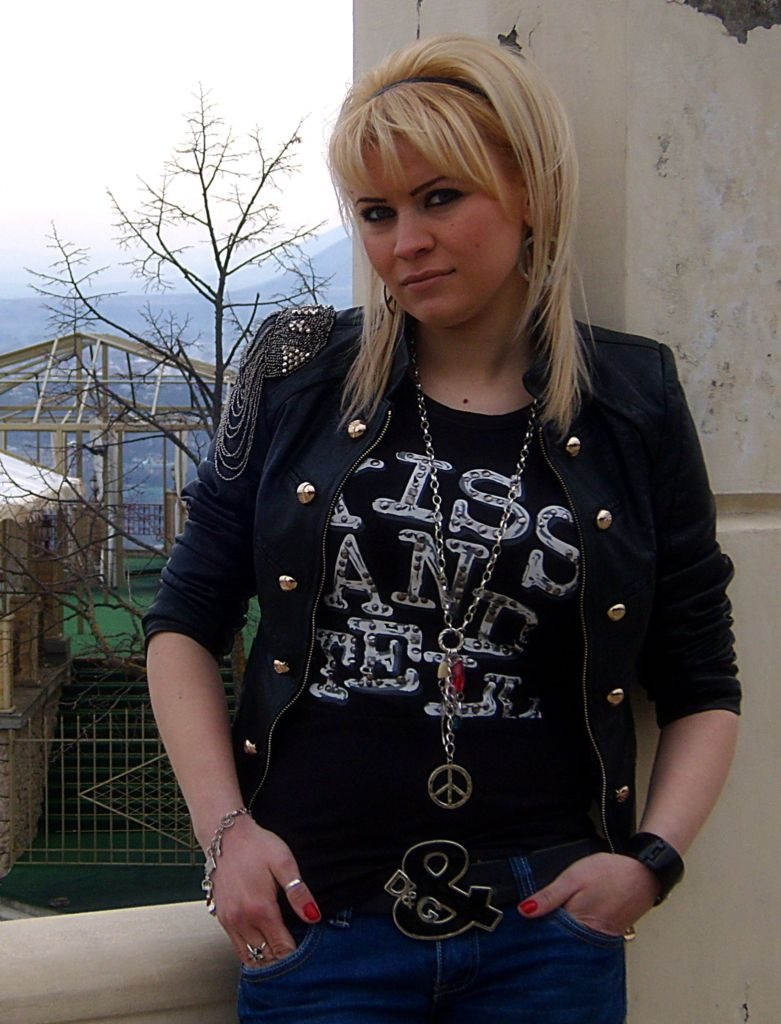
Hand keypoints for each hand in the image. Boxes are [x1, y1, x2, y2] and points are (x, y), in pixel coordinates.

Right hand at [209, 814, 320, 965]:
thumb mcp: (283, 862)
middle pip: (265, 957)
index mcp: (260, 909)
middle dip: (281, 959)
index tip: (307, 950)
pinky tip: (263, 941)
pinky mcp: (221, 917)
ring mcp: (229, 921)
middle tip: (297, 952)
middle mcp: (241, 920)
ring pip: (248, 956)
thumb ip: (298, 892)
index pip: (280, 948)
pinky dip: (251, 950)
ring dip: (265, 958)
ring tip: (281, 950)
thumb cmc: (257, 846)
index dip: (295, 954)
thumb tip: (313, 916)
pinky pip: (236, 946)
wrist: (225, 836)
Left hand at [517, 852, 660, 936]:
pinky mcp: (610, 934)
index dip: (534, 930)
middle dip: (546, 937)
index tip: (522, 926)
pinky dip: (577, 933)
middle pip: (560, 943)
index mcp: (578, 924)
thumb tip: (524, 912)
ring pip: (574, 942)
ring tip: (550, 923)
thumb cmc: (609, 873)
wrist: (644, 873)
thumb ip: (549, 896)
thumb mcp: (572, 878)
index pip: (548, 937)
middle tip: (533, 924)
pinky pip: (588, 938)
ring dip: (562, 936)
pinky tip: (572, 922)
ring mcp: (601, 938)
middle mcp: (590, 937)